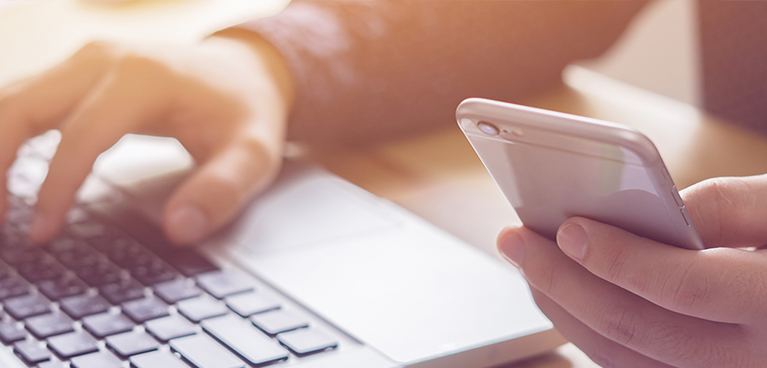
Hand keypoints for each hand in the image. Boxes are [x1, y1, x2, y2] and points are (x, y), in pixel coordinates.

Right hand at [0, 28, 293, 244]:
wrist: (245, 71)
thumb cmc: (246, 111)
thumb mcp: (254, 154)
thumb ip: (222, 190)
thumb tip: (179, 230)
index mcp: (143, 77)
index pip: (80, 136)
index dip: (55, 188)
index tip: (41, 233)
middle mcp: (103, 59)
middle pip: (18, 107)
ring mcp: (85, 60)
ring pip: (9, 100)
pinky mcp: (77, 72)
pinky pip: (23, 102)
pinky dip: (4, 138)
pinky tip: (4, 178)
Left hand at [498, 175, 766, 367]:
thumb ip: (727, 206)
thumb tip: (647, 212)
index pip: (684, 288)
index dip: (619, 258)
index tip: (567, 227)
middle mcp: (753, 361)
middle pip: (636, 328)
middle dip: (563, 282)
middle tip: (515, 240)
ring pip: (625, 358)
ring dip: (564, 310)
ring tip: (527, 263)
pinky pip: (636, 366)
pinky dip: (590, 333)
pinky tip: (564, 295)